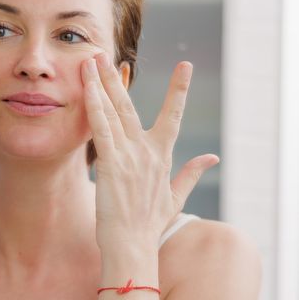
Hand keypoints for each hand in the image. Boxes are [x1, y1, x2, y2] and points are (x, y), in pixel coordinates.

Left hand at [82, 53, 218, 254]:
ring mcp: (128, 156)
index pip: (172, 116)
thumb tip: (213, 157)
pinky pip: (101, 130)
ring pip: (113, 113)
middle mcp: (146, 151)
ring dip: (100, 85)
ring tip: (90, 61)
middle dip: (115, 78)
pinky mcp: (110, 165)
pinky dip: (94, 108)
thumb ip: (192, 173)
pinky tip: (86, 90)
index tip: (185, 66)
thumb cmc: (149, 225)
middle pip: (130, 106)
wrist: (132, 245)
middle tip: (105, 54)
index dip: (178, 91)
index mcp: (161, 156)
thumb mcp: (175, 197)